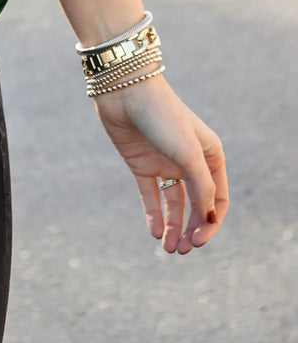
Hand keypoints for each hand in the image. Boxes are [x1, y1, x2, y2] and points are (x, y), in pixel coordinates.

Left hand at [94, 75, 227, 253]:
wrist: (124, 92)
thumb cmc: (163, 117)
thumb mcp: (189, 154)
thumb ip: (201, 186)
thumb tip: (209, 217)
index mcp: (210, 156)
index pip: (217, 199)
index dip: (211, 222)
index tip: (200, 239)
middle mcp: (189, 161)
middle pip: (196, 205)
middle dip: (192, 229)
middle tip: (183, 250)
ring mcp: (164, 163)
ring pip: (174, 204)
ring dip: (173, 227)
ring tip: (169, 250)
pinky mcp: (141, 164)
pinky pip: (150, 195)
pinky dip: (153, 215)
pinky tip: (154, 233)